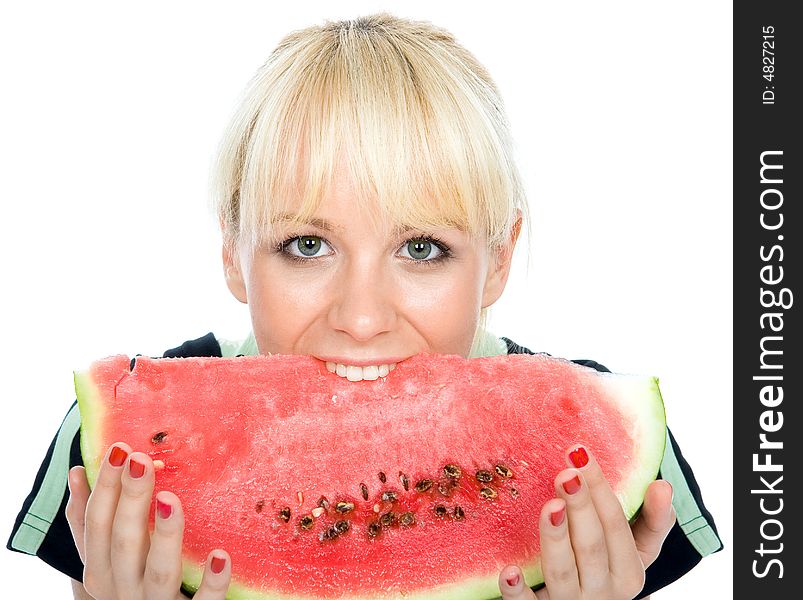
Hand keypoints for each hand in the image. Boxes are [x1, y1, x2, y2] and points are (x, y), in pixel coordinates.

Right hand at [66, 443, 231, 598]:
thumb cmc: (132, 583)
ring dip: (166, 535)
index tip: (120, 447)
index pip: (97, 523)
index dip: (106, 485)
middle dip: (132, 500)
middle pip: (125, 542)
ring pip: (161, 571)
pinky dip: (212, 582)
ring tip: (171, 499)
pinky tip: (221, 555)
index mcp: (101, 569)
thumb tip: (76, 471)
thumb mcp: (105, 558)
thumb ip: (89, 521)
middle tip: (142, 460)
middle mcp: (124, 589)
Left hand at [498, 446, 675, 599]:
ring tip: (550, 508)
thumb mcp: (636, 551)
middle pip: (591, 547)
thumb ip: (653, 521)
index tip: (581, 454)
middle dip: (580, 508)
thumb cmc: (607, 570)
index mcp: (628, 572)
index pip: (615, 525)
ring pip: (562, 572)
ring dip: (555, 539)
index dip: (599, 489)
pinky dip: (518, 591)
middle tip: (566, 474)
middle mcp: (602, 591)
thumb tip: (663, 485)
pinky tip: (508, 570)